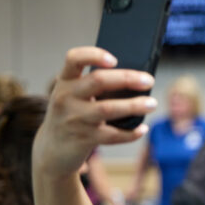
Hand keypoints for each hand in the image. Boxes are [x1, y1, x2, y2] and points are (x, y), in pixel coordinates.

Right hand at [34, 47, 155, 178]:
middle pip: (98, 81)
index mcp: (65, 82)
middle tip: (148, 80)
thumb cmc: (72, 115)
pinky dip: (131, 133)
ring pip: (108, 108)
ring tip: (152, 104)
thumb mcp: (72, 96)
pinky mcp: (84, 140)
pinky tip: (143, 129)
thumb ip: (93, 85)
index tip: (114, 59)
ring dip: (134, 105)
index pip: (74, 59)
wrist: (52, 150)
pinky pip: (113, 135)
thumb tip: (136, 80)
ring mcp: (74, 119)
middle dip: (127, 78)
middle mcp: (66, 98)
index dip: (94, 55)